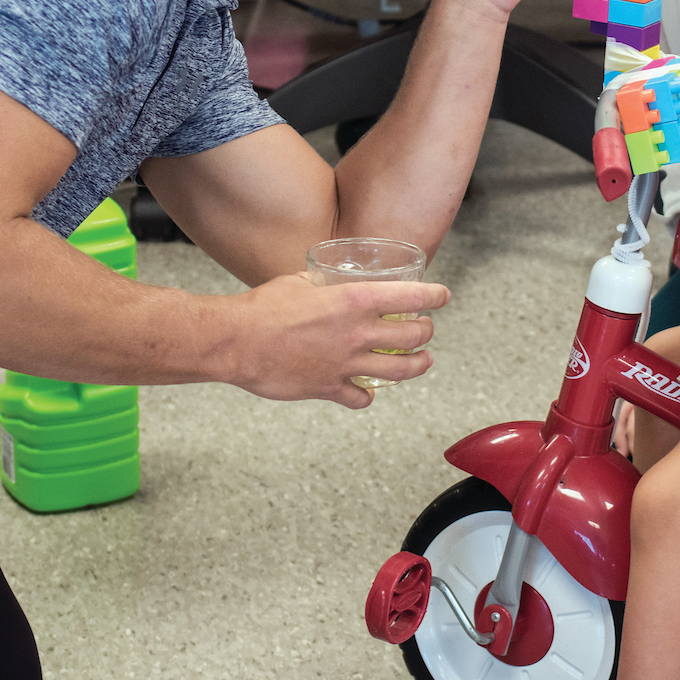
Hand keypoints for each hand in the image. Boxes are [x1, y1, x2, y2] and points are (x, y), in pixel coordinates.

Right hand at [225, 272, 444, 407]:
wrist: (236, 341)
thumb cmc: (263, 307)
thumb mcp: (300, 281)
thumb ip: (322, 284)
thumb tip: (326, 283)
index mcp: (354, 300)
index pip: (412, 296)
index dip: (434, 296)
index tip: (443, 296)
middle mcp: (358, 333)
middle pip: (414, 336)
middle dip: (427, 331)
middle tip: (426, 329)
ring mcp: (346, 364)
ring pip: (400, 370)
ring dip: (418, 365)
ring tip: (423, 362)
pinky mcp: (329, 388)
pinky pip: (361, 398)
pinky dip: (366, 397)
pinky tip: (365, 392)